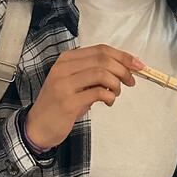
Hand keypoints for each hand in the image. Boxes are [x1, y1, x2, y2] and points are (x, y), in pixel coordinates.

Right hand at [24, 44, 140, 150]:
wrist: (38, 126)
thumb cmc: (60, 104)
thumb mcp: (75, 83)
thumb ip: (94, 73)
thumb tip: (125, 68)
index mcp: (66, 59)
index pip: (100, 50)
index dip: (123, 56)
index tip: (138, 65)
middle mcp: (63, 68)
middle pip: (103, 59)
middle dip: (123, 70)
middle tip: (130, 82)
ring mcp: (64, 84)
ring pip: (101, 73)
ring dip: (116, 84)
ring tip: (116, 94)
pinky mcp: (68, 102)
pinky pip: (98, 92)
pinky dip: (110, 96)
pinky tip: (109, 102)